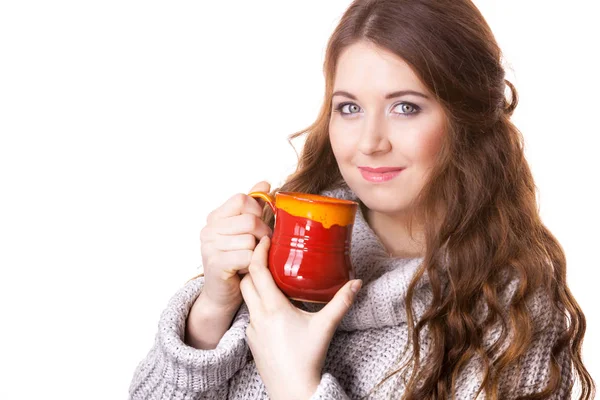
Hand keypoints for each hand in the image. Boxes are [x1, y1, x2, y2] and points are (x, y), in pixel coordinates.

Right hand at [199, 181, 272, 309]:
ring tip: (251, 259)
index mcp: (215, 217)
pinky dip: (252, 263)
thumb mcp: (244, 231)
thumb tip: (265, 182)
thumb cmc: (237, 260)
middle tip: (261, 246)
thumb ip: (253, 206)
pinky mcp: (216, 264)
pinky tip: (246, 269)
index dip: (257, 210)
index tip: (258, 225)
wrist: (222, 294)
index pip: (242, 199)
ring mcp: (209, 247)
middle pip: (250, 220)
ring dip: (257, 252)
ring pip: (250, 240)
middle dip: (263, 234)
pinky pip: (246, 256)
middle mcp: (208, 230)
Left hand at [240, 236, 361, 399]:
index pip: (257, 271)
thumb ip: (341, 302)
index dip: (258, 251)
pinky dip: (256, 303)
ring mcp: (251, 328)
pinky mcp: (250, 339)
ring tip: (269, 274)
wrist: (291, 390)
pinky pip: (249, 314)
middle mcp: (257, 315)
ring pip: (246, 297)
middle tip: (266, 252)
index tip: (265, 239)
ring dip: (253, 283)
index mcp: (273, 308)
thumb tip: (357, 282)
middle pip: (246, 280)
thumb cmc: (307, 358)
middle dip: (252, 263)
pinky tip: (271, 304)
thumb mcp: (326, 326)